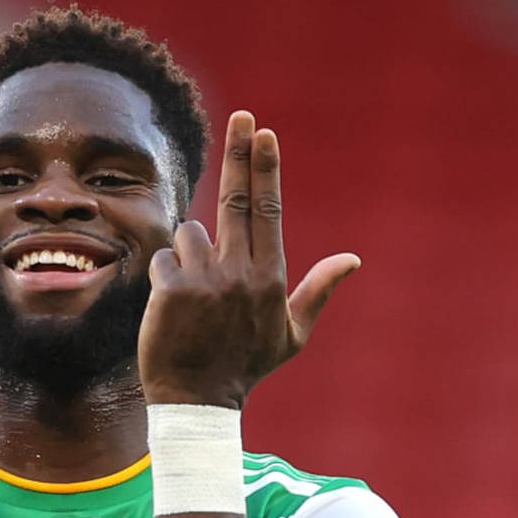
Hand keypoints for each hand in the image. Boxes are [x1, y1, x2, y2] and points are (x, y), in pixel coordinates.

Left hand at [137, 111, 359, 409]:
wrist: (198, 401)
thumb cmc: (246, 366)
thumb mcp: (291, 334)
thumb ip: (318, 291)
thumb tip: (353, 259)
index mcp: (270, 278)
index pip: (268, 211)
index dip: (265, 169)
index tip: (264, 134)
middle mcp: (240, 273)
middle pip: (238, 198)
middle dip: (240, 152)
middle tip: (243, 116)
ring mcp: (205, 280)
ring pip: (191, 234)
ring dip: (190, 256)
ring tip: (195, 299)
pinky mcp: (171, 289)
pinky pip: (164, 259)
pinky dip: (165, 278)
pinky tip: (173, 309)